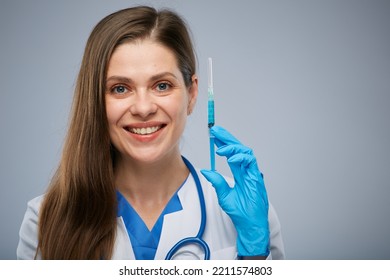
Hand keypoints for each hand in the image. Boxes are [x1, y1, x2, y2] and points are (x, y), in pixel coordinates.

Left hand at [201, 126, 269, 255]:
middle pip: (238, 149)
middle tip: (216, 130)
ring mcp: (252, 173)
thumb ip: (216, 181)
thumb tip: (206, 171)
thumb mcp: (223, 195)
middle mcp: (246, 171)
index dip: (223, 143)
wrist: (249, 223)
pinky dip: (241, 157)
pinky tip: (231, 158)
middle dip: (227, 138)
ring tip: (221, 147)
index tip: (213, 135)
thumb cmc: (239, 211)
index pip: (231, 154)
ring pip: (245, 152)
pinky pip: (250, 162)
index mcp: (239, 173)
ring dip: (233, 146)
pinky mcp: (256, 177)